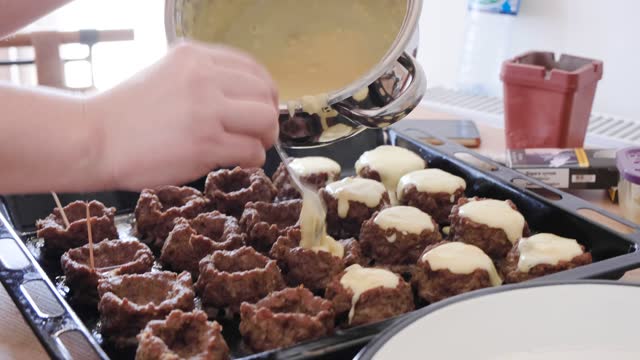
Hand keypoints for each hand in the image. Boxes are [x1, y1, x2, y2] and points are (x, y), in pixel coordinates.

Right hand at [86, 40, 279, 190]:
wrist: (93, 139)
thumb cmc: (125, 114)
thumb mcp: (164, 75)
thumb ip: (201, 79)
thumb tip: (243, 98)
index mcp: (194, 56)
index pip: (252, 68)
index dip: (264, 92)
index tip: (262, 107)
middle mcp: (203, 77)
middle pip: (264, 93)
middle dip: (269, 116)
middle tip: (261, 132)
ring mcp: (205, 110)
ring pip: (265, 120)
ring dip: (265, 137)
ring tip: (253, 146)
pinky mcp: (205, 144)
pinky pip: (251, 150)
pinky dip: (253, 159)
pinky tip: (240, 161)